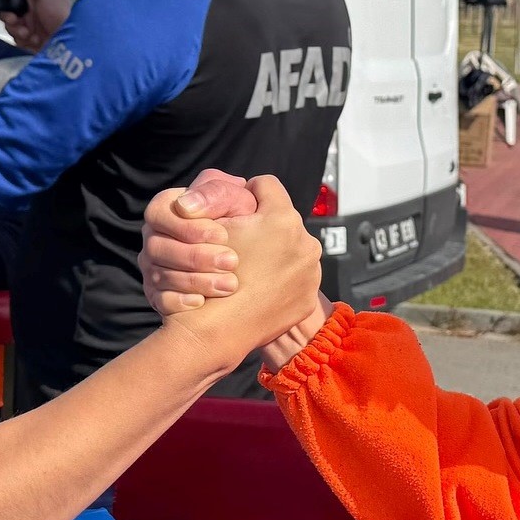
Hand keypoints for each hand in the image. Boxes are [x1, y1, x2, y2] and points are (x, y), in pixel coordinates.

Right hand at [0, 0, 71, 50]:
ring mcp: (33, 29)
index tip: (11, 10)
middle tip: (17, 22)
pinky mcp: (34, 43)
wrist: (71, 41)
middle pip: (10, 16)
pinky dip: (24, 42)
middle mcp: (34, 15)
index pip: (14, 0)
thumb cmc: (63, 16)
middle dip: (10, 20)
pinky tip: (34, 41)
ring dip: (17, 32)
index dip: (9, 5)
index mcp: (37, 1)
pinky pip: (20, 42)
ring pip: (13, 30)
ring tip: (29, 34)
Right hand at [141, 170, 255, 313]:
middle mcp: (154, 237)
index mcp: (166, 209)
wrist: (250, 257)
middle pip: (158, 247)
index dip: (189, 227)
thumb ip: (216, 193)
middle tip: (232, 261)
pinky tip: (204, 301)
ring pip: (160, 275)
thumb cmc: (241, 220)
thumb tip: (187, 204)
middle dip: (196, 256)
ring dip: (196, 280)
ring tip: (230, 284)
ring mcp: (153, 267)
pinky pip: (160, 300)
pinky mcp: (159, 294)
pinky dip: (181, 301)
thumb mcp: (235, 201)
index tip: (223, 235)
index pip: (159, 214)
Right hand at [160, 176, 321, 371]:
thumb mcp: (210, 228)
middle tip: (240, 244)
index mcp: (281, 218)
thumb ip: (222, 202)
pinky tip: (259, 289)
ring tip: (249, 270)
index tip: (237, 206)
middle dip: (263, 228)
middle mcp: (305, 242)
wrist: (217, 334)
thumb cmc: (208, 279)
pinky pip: (295, 278)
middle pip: (281, 221)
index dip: (247, 192)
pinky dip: (280, 280)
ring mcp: (311, 272)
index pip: (266, 186)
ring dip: (273, 255)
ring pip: (290, 250)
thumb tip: (234, 188)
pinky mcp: (307, 297)